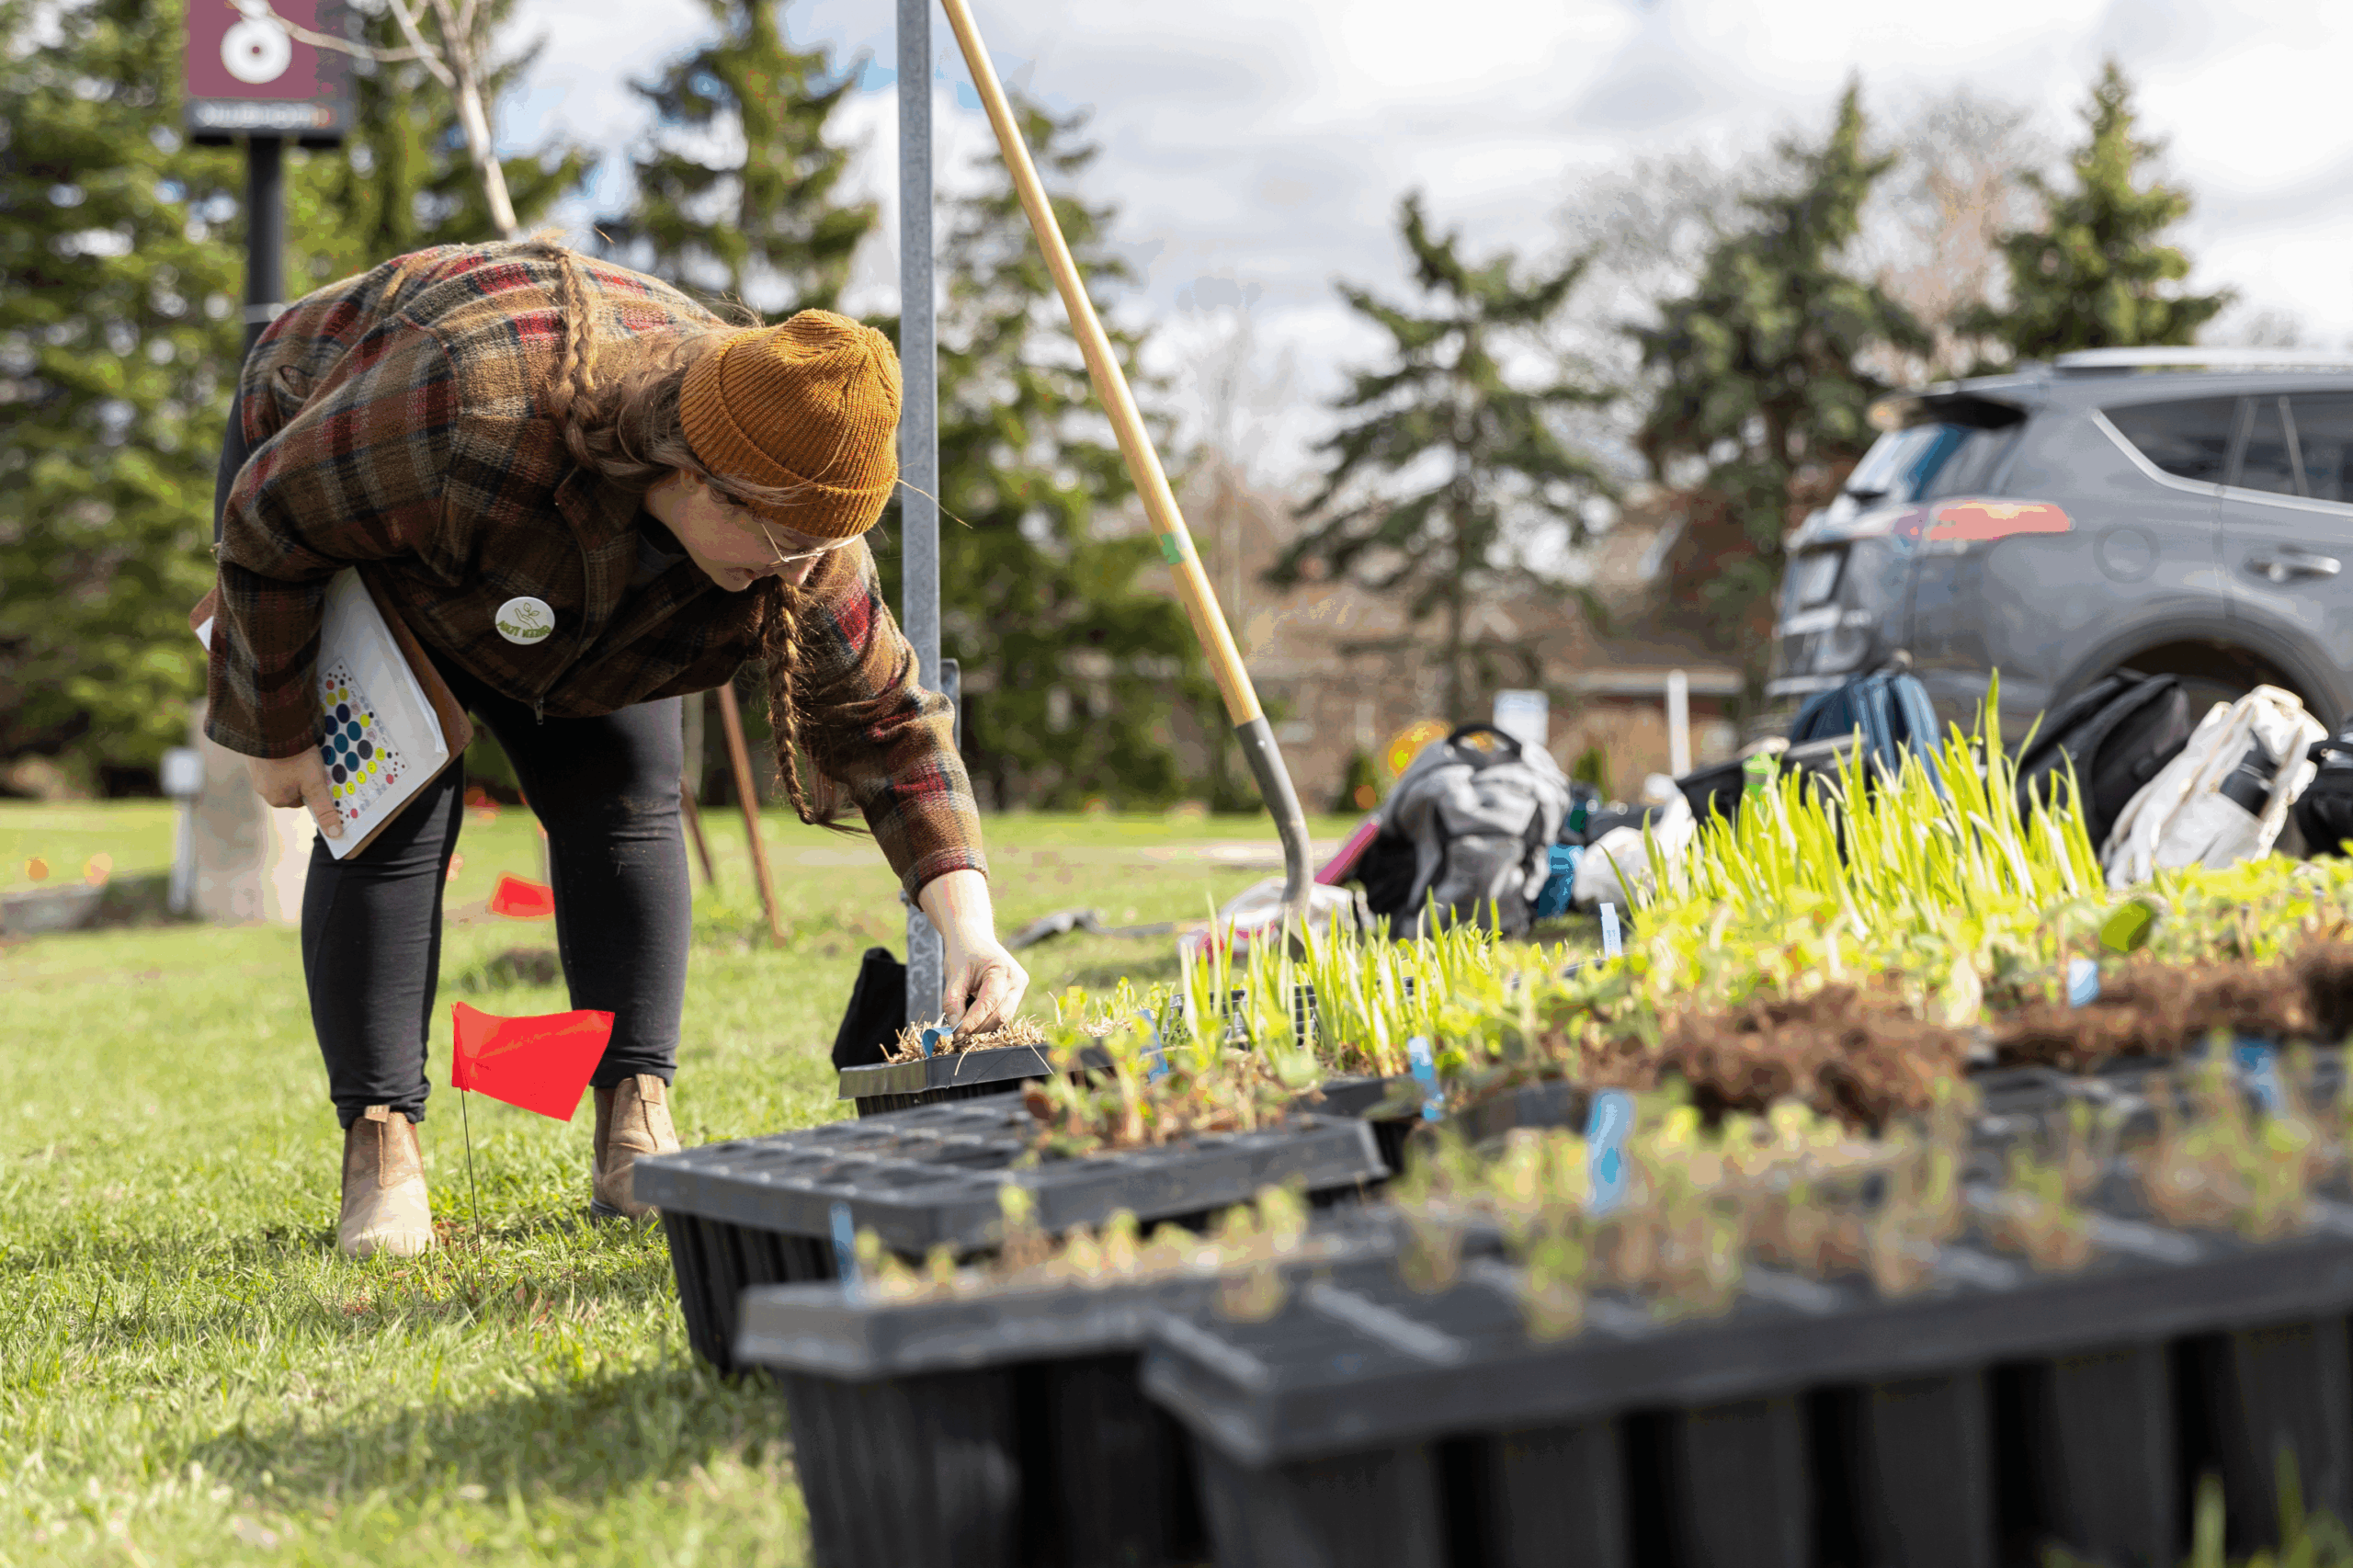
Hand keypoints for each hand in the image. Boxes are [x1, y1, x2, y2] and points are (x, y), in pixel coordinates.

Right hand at [247, 750, 343, 839]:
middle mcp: (261, 789)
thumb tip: (335, 834)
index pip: (302, 800)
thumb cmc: (295, 758)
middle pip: (291, 787)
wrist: (270, 727)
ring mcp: (255, 771)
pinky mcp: (253, 756)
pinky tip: (287, 745)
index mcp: (276, 799)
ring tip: (301, 752)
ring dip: (291, 764)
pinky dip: (280, 755)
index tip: (318, 775)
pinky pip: (271, 759)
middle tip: (311, 761)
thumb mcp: (315, 784)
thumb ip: (325, 808)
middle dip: (301, 777)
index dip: (313, 788)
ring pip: (281, 773)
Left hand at [917, 869, 1027, 1033]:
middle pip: (1000, 1016)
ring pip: (1002, 1018)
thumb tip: (955, 1029)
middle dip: (979, 1027)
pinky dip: (987, 1018)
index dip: (972, 1022)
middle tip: (958, 1031)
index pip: (989, 1004)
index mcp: (1003, 971)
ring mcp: (1020, 988)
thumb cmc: (963, 952)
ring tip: (964, 1021)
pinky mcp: (1016, 994)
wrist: (973, 937)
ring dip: (983, 1025)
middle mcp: (1017, 981)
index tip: (956, 1033)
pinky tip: (973, 1014)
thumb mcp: (953, 974)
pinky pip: (1003, 1013)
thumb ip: (953, 1002)